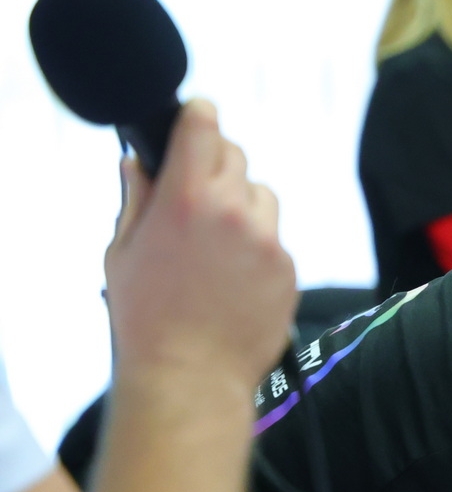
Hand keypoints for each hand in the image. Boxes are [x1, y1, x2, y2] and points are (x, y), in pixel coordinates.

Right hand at [104, 101, 296, 393]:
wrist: (190, 374)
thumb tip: (138, 161)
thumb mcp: (123, 250)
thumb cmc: (146, 316)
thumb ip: (137, 198)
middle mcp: (233, 212)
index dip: (200, 117)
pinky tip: (233, 276)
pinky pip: (274, 238)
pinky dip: (257, 246)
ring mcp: (268, 240)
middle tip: (196, 192)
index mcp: (187, 199)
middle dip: (216, 166)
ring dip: (241, 206)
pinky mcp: (289, 268)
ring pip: (261, 197)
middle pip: (235, 157)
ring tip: (214, 245)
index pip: (205, 128)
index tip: (197, 118)